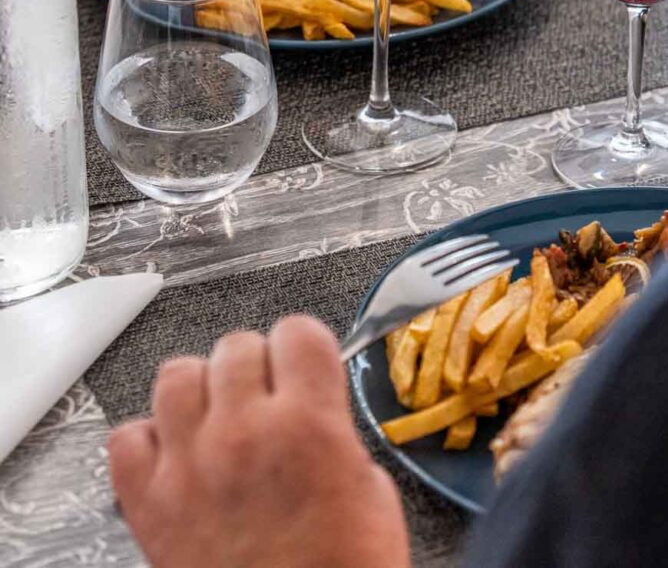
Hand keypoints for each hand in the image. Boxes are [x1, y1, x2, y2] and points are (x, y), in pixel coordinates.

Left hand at [108, 317, 410, 567]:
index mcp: (308, 426)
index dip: (303, 348)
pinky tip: (176, 459)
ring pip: (176, 374)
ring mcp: (189, 466)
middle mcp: (243, 433)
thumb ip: (334, 432)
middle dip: (255, 369)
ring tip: (217, 421)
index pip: (297, 332)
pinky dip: (148, 441)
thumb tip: (310, 407)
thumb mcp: (371, 493)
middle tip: (265, 401)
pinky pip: (127, 436)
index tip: (303, 364)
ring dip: (200, 391)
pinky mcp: (148, 505)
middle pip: (236, 345)